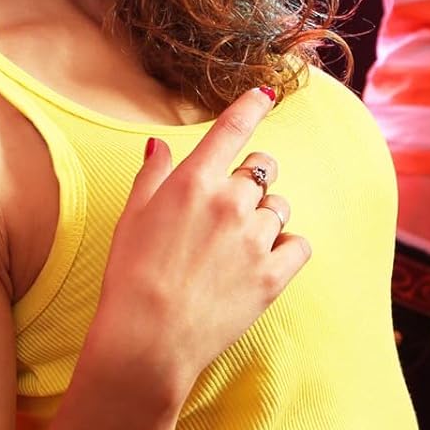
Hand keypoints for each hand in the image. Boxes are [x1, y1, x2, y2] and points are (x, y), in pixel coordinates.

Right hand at [87, 88, 309, 403]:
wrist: (148, 336)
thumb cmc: (130, 272)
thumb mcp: (131, 214)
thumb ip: (153, 174)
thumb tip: (162, 145)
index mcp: (193, 181)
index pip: (232, 129)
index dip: (251, 105)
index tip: (265, 93)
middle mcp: (229, 202)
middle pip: (262, 168)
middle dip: (253, 175)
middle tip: (233, 199)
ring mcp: (254, 240)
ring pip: (280, 207)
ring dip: (266, 214)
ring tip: (240, 239)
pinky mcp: (273, 277)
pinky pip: (299, 245)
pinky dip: (287, 246)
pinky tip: (265, 257)